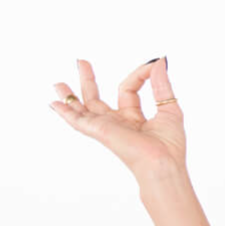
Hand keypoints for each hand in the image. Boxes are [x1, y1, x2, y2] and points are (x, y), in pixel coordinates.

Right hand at [48, 56, 185, 180]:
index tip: (152, 65)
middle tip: (81, 62)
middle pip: (97, 99)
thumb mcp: (169, 108)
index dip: (140, 75)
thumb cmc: (170, 146)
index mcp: (134, 119)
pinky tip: (54, 104)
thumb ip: (162, 85)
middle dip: (88, 80)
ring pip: (83, 108)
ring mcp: (106, 127)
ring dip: (70, 95)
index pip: (129, 89)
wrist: (162, 163)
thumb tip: (160, 62)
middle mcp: (117, 123)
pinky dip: (65, 112)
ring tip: (58, 83)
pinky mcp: (99, 130)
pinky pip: (78, 120)